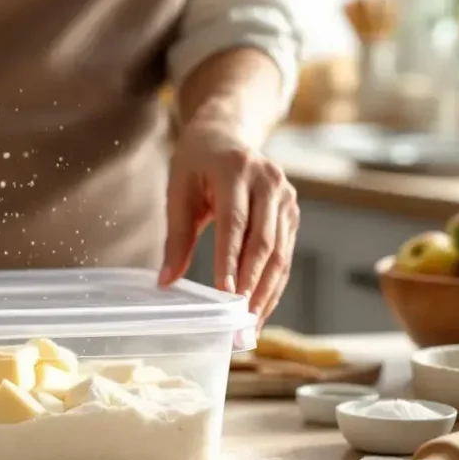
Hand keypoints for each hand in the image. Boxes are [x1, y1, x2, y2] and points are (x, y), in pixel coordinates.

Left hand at [160, 116, 297, 325]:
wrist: (226, 134)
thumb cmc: (196, 163)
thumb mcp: (178, 192)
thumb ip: (176, 237)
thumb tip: (166, 282)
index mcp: (235, 170)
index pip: (235, 223)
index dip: (231, 261)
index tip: (225, 294)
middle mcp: (268, 181)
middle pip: (264, 242)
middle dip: (252, 284)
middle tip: (239, 321)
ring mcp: (285, 196)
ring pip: (280, 253)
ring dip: (266, 292)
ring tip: (250, 325)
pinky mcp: (292, 211)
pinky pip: (285, 253)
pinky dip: (273, 284)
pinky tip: (260, 307)